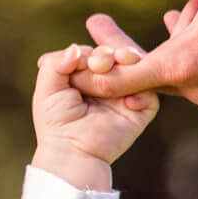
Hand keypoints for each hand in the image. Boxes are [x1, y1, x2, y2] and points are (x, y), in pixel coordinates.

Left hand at [32, 17, 158, 190]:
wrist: (71, 151)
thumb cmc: (56, 122)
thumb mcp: (47, 88)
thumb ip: (56, 63)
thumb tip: (76, 47)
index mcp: (86, 75)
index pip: (95, 52)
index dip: (90, 53)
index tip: (81, 61)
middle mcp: (108, 82)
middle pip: (117, 56)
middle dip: (109, 54)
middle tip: (99, 64)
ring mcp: (125, 94)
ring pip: (136, 69)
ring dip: (129, 64)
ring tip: (119, 65)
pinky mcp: (140, 110)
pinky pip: (150, 94)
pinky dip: (142, 93)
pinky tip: (129, 99)